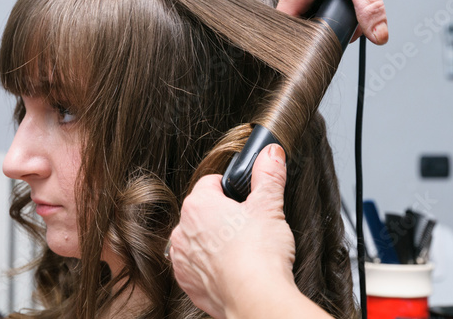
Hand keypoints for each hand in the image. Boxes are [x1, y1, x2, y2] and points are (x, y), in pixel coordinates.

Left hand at [170, 144, 294, 318]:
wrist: (255, 298)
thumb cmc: (259, 254)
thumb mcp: (269, 206)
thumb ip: (269, 174)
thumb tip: (270, 154)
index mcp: (198, 205)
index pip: (211, 183)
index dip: (231, 189)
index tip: (243, 200)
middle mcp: (182, 230)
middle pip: (203, 211)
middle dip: (223, 215)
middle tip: (247, 226)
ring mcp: (182, 258)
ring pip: (198, 238)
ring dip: (214, 240)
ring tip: (240, 249)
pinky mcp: (187, 282)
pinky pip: (196, 265)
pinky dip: (210, 265)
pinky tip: (231, 268)